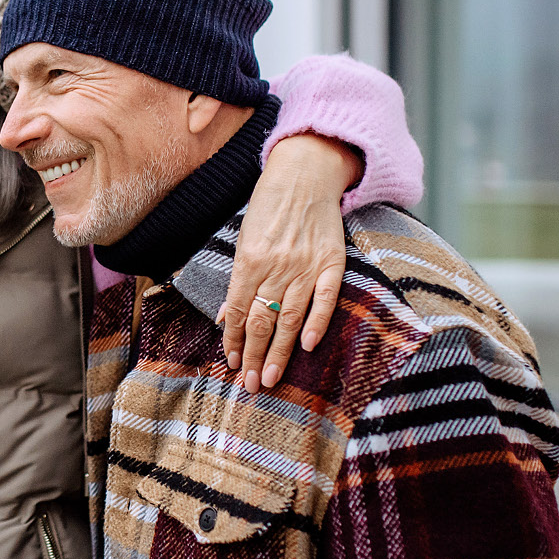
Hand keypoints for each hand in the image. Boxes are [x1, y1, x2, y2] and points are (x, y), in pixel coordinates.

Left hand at [219, 133, 361, 392]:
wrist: (306, 173)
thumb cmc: (269, 207)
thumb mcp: (244, 239)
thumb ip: (237, 281)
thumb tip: (226, 318)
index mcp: (249, 261)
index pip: (239, 311)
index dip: (235, 341)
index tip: (233, 364)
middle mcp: (276, 267)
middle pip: (263, 320)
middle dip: (255, 356)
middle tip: (251, 385)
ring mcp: (305, 266)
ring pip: (290, 317)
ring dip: (279, 351)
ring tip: (271, 378)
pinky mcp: (332, 262)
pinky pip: (325, 298)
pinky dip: (317, 321)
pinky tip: (307, 344)